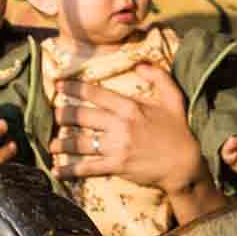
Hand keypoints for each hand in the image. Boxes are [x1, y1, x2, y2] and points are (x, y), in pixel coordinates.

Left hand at [51, 65, 204, 193]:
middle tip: (54, 115)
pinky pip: (87, 167)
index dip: (74, 88)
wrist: (184, 164)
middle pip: (82, 117)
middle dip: (64, 115)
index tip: (58, 84)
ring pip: (80, 142)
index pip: (95, 94)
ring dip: (62, 143)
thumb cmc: (178, 130)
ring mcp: (117, 147)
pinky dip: (70, 170)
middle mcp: (120, 125)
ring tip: (51, 144)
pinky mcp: (116, 166)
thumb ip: (158, 77)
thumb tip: (139, 64)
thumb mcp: (173, 98)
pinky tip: (57, 171)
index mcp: (130, 107)